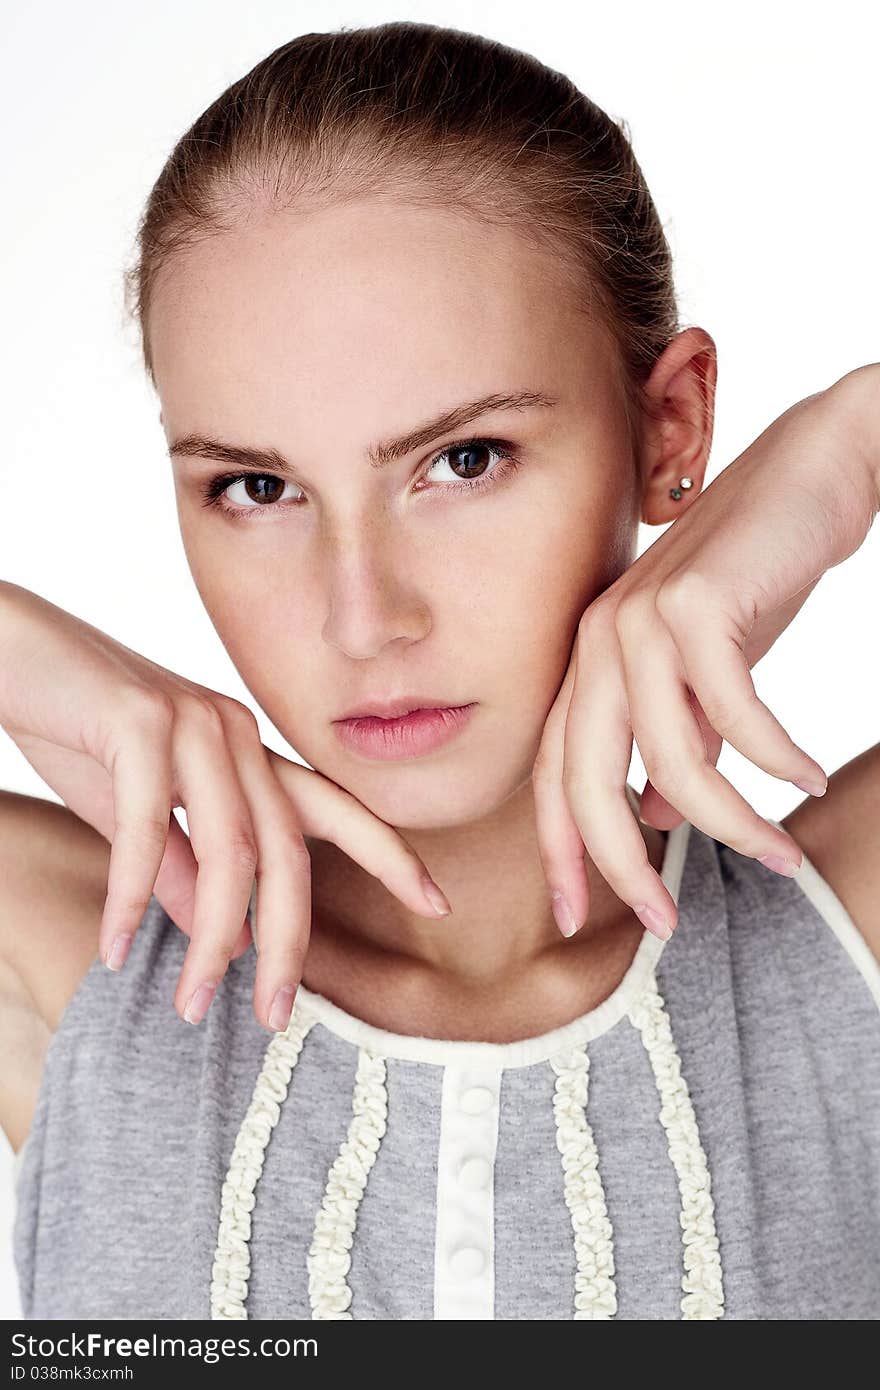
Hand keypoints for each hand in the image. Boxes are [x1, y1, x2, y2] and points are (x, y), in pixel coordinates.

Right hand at [0, 584, 450, 1029]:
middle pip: (287, 850)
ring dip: (215, 936)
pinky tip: (119, 947)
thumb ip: (178, 864)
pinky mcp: (139, 720)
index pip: (332, 808)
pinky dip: (134, 895)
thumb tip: (218, 929)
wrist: (5, 647)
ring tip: (193, 1004)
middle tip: (278, 1017)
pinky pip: (149, 827)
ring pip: (229, 849)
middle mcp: (234, 731)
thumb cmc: (68, 722)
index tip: (439, 904)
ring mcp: (192, 722)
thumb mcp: (131, 809)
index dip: (391, 855)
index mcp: (244, 749)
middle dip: (291, 939)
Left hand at [532, 367, 879, 940]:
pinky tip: (808, 779)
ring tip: (780, 857)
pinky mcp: (698, 603)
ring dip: (729, 822)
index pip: (555, 773)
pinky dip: (775, 757)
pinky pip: (735, 712)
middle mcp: (599, 640)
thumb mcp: (707, 674)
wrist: (812, 471)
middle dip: (621, 863)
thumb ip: (679, 741)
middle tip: (666, 922)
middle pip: (586, 780)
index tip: (582, 918)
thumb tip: (662, 813)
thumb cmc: (756, 578)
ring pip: (669, 759)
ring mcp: (642, 617)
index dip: (563, 850)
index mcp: (590, 660)